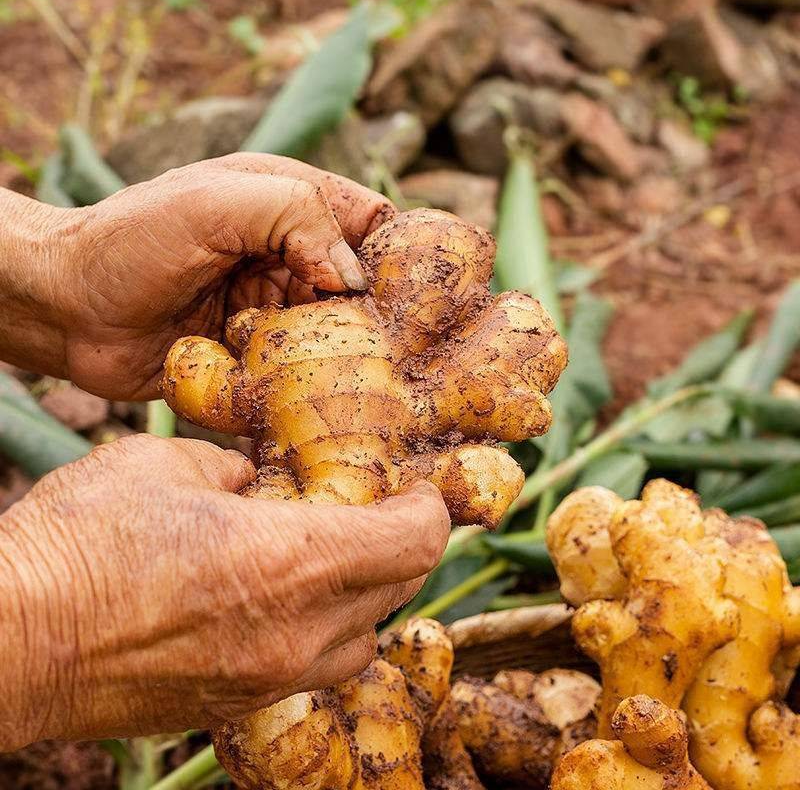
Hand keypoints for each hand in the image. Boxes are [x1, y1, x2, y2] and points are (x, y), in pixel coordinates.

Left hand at [0, 155, 393, 398]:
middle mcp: (288, 257)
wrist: (67, 309)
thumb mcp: (218, 202)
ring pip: (335, 334)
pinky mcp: (256, 354)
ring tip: (338, 369)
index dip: (398, 248)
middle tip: (380, 342)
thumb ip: (296, 216)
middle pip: (360, 286)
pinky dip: (303, 380)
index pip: (371, 221)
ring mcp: (273, 308)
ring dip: (337, 351)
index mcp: (288, 204)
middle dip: (372, 313)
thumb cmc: (133, 240)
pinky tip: (302, 391)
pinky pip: (297, 371)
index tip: (412, 288)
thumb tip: (354, 278)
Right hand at [0, 434, 448, 748]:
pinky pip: (312, 668)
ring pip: (361, 639)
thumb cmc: (80, 543)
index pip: (411, 543)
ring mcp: (268, 677)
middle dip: (401, 547)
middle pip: (398, 590)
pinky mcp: (236, 705)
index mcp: (290, 561)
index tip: (418, 493)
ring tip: (332, 559)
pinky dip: (321, 632)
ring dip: (364, 596)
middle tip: (378, 513)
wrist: (10, 641)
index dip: (429, 512)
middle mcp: (295, 631)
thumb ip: (229, 472)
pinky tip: (281, 602)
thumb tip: (253, 482)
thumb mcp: (163, 467)